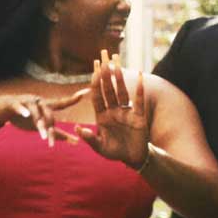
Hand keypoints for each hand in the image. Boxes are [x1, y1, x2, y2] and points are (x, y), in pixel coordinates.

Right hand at [0, 89, 86, 146]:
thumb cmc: (25, 117)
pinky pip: (19, 106)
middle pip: (48, 114)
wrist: (2, 110)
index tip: (86, 92)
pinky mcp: (14, 104)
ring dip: (39, 123)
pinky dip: (23, 110)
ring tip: (42, 135)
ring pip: (35, 113)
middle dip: (50, 127)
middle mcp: (38, 101)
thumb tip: (77, 142)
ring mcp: (26, 102)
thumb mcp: (42, 127)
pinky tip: (26, 115)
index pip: (61, 103)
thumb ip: (59, 133)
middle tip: (51, 142)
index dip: (73, 99)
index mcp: (46, 106)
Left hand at [76, 48, 148, 167]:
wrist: (132, 158)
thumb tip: (77, 129)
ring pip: (122, 92)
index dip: (95, 84)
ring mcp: (126, 112)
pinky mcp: (139, 116)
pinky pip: (139, 101)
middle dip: (105, 75)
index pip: (97, 97)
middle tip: (103, 58)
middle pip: (108, 90)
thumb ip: (89, 139)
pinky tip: (140, 75)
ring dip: (119, 78)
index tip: (93, 70)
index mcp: (102, 116)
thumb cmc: (114, 152)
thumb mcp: (100, 147)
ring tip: (116, 64)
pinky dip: (140, 89)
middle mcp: (113, 111)